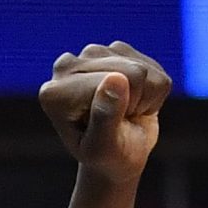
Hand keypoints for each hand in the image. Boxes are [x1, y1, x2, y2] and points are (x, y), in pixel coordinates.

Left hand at [39, 43, 169, 184]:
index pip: (112, 82)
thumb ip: (105, 116)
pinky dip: (150, 89)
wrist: (118, 154)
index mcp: (55, 92)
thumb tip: (116, 78)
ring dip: (143, 97)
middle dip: (135, 101)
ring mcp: (91, 54)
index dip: (123, 109)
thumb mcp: (103, 148)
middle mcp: (67, 66)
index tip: (107, 128)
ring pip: (143, 68)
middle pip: (132, 72)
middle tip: (118, 121)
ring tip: (124, 113)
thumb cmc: (107, 157)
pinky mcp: (114, 50)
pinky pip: (153, 67)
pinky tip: (132, 100)